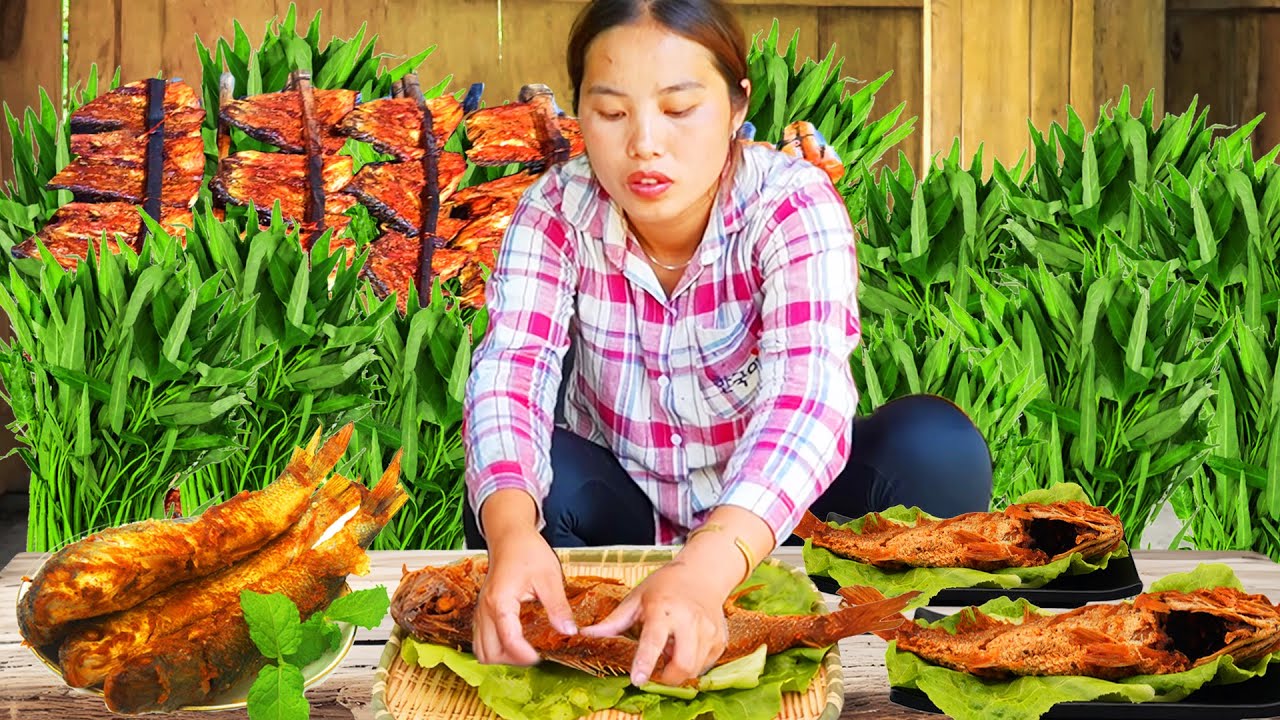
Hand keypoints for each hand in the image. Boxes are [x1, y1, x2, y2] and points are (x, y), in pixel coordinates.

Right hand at [473, 525, 577, 665]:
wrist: (509, 535)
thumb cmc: (527, 551)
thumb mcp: (549, 577)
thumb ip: (558, 606)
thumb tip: (569, 631)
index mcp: (501, 602)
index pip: (508, 640)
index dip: (524, 655)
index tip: (541, 657)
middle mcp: (485, 609)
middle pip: (489, 652)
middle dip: (511, 660)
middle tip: (534, 655)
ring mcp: (481, 610)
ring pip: (481, 649)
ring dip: (501, 657)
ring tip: (524, 651)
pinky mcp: (482, 610)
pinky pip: (480, 639)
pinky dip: (494, 647)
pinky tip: (514, 642)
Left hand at [579, 560, 730, 686]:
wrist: (702, 574)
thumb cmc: (665, 586)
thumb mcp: (636, 598)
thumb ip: (613, 622)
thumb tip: (585, 636)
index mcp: (663, 609)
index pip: (654, 641)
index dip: (645, 662)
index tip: (638, 679)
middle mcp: (690, 620)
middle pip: (682, 664)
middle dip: (666, 677)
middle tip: (656, 670)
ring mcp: (709, 631)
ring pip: (694, 669)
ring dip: (679, 669)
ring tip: (671, 649)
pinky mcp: (720, 640)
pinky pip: (704, 665)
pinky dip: (692, 664)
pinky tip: (685, 646)